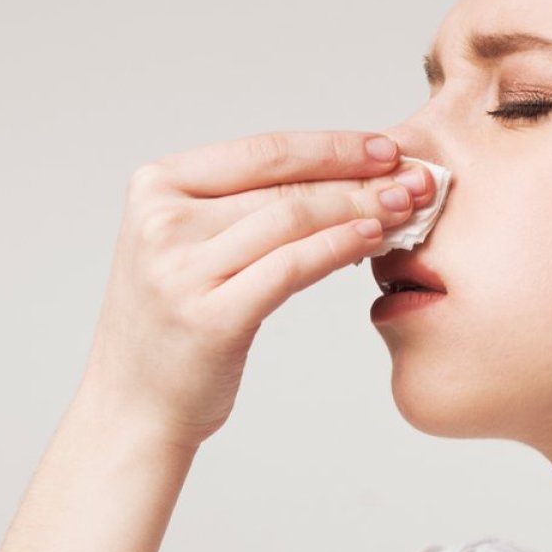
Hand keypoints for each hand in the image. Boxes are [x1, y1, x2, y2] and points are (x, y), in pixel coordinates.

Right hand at [77, 130, 434, 447]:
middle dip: (360, 177)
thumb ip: (242, 205)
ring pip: (293, 219)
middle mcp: (162, 221)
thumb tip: (341, 174)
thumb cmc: (175, 321)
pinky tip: (373, 241)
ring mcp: (181, 269)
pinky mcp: (209, 317)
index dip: (333, 146)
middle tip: (417, 178)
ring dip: (361, 209)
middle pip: (284, 184)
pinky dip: (339, 247)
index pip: (262, 151)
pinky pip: (291, 267)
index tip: (386, 149)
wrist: (134, 405)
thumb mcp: (190, 244)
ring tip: (407, 208)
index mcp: (157, 185)